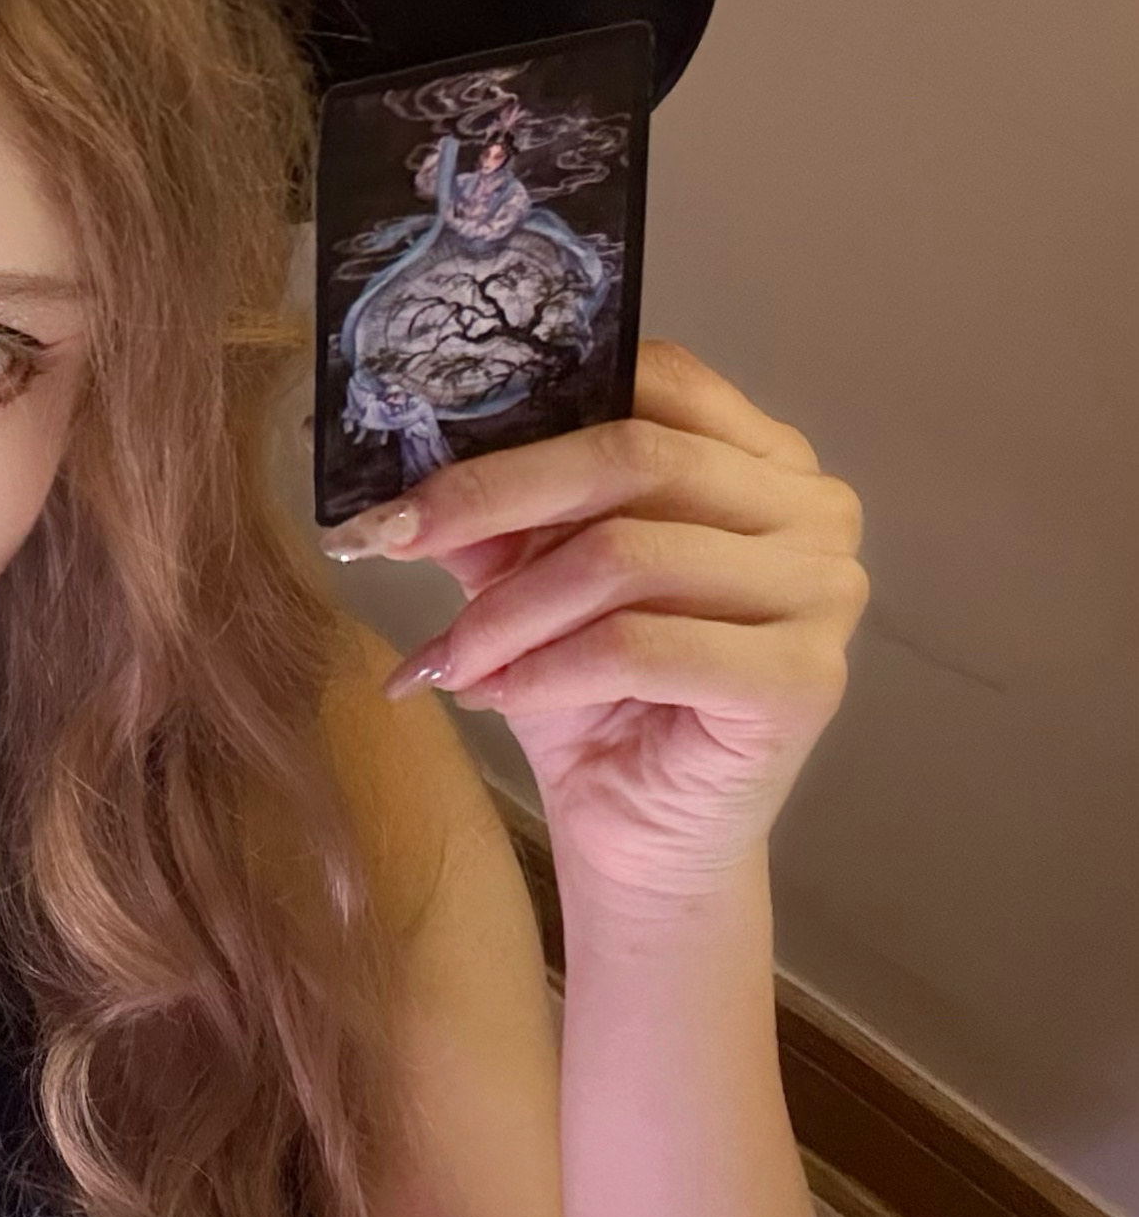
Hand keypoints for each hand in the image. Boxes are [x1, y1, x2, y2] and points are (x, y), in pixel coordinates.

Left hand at [318, 342, 868, 901]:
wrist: (643, 839)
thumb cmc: (597, 697)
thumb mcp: (530, 581)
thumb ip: (498, 514)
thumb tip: (407, 460)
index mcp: (762, 455)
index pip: (653, 378)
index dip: (523, 411)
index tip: (413, 464)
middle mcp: (815, 507)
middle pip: (631, 458)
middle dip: (490, 497)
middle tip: (392, 537)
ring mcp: (825, 591)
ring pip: (625, 557)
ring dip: (506, 609)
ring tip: (446, 655)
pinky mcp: (804, 679)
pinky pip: (641, 646)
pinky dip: (545, 668)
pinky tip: (493, 694)